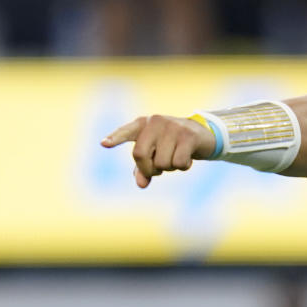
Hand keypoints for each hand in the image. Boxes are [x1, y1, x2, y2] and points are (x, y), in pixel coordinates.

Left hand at [101, 115, 215, 187]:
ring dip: (169, 168)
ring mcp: (173, 127)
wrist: (203, 134)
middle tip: (158, 170)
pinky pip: (179, 162)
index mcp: (143, 124)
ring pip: (162, 162)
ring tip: (176, 158)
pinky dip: (183, 167)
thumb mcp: (156, 154)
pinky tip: (188, 159)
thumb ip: (144, 168)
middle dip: (148, 169)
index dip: (115, 138)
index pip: (126, 131)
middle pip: (140, 154)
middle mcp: (156, 122)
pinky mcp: (188, 135)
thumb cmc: (172, 145)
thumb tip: (141, 184)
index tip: (104, 144)